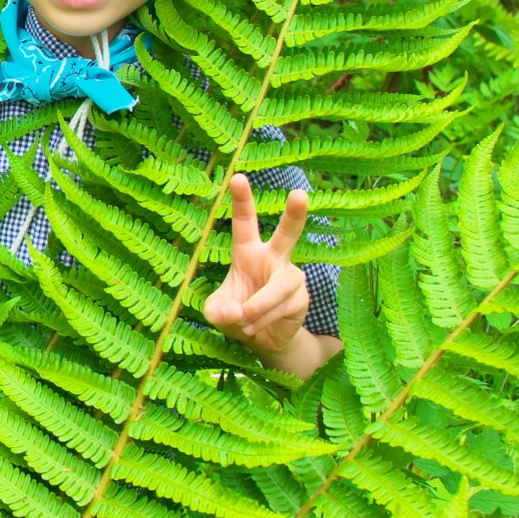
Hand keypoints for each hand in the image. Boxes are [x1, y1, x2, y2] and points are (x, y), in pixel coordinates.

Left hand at [205, 173, 310, 353]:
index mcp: (247, 252)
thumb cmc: (235, 315)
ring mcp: (291, 276)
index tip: (237, 177)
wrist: (262, 340)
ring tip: (244, 323)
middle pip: (288, 234)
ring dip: (256, 309)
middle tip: (300, 194)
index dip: (242, 200)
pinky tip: (256, 327)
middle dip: (294, 214)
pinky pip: (282, 307)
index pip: (244, 222)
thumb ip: (217, 311)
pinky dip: (264, 320)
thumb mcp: (216, 313)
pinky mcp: (302, 296)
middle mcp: (273, 258)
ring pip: (276, 289)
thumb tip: (236, 312)